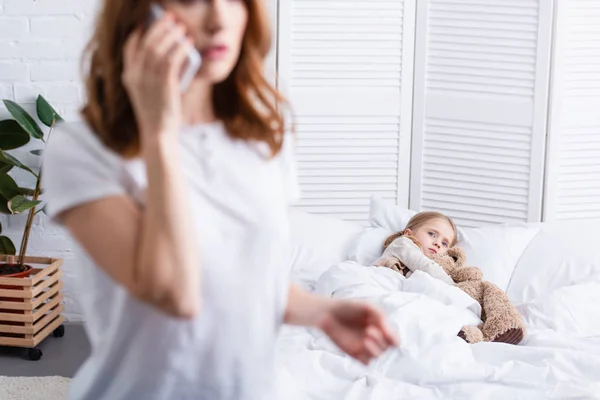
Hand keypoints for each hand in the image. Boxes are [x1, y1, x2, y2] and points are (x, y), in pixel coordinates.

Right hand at [121, 12, 192, 139]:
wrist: (158, 134)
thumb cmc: (156, 115)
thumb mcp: (148, 93)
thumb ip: (153, 76)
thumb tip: (172, 57)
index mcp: (129, 77)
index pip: (129, 48)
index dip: (138, 34)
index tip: (146, 25)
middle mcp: (136, 75)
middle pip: (146, 42)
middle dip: (158, 27)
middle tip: (169, 18)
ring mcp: (149, 79)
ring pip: (158, 48)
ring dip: (171, 34)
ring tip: (181, 27)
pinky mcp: (164, 84)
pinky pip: (172, 59)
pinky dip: (180, 48)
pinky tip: (188, 43)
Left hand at [317, 300, 398, 364]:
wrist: (328, 313)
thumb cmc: (347, 307)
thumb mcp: (368, 307)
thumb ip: (381, 318)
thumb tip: (390, 333)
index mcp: (379, 327)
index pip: (393, 339)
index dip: (394, 339)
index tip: (387, 334)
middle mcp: (374, 338)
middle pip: (387, 348)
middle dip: (380, 340)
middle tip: (369, 330)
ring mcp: (364, 347)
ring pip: (377, 356)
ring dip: (374, 349)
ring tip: (366, 338)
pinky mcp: (354, 354)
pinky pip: (365, 362)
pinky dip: (366, 357)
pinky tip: (360, 346)